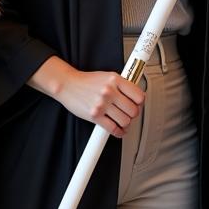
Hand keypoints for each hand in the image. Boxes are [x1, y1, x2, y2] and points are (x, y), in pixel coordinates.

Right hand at [28, 56, 144, 137]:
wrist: (68, 85)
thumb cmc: (87, 81)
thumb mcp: (107, 76)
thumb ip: (121, 85)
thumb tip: (135, 96)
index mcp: (115, 79)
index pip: (139, 95)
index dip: (140, 103)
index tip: (138, 104)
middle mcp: (109, 91)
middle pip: (133, 110)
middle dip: (132, 114)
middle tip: (129, 113)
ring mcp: (102, 104)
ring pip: (125, 121)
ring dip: (126, 124)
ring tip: (122, 121)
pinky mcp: (95, 116)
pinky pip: (113, 129)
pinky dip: (119, 132)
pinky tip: (118, 130)